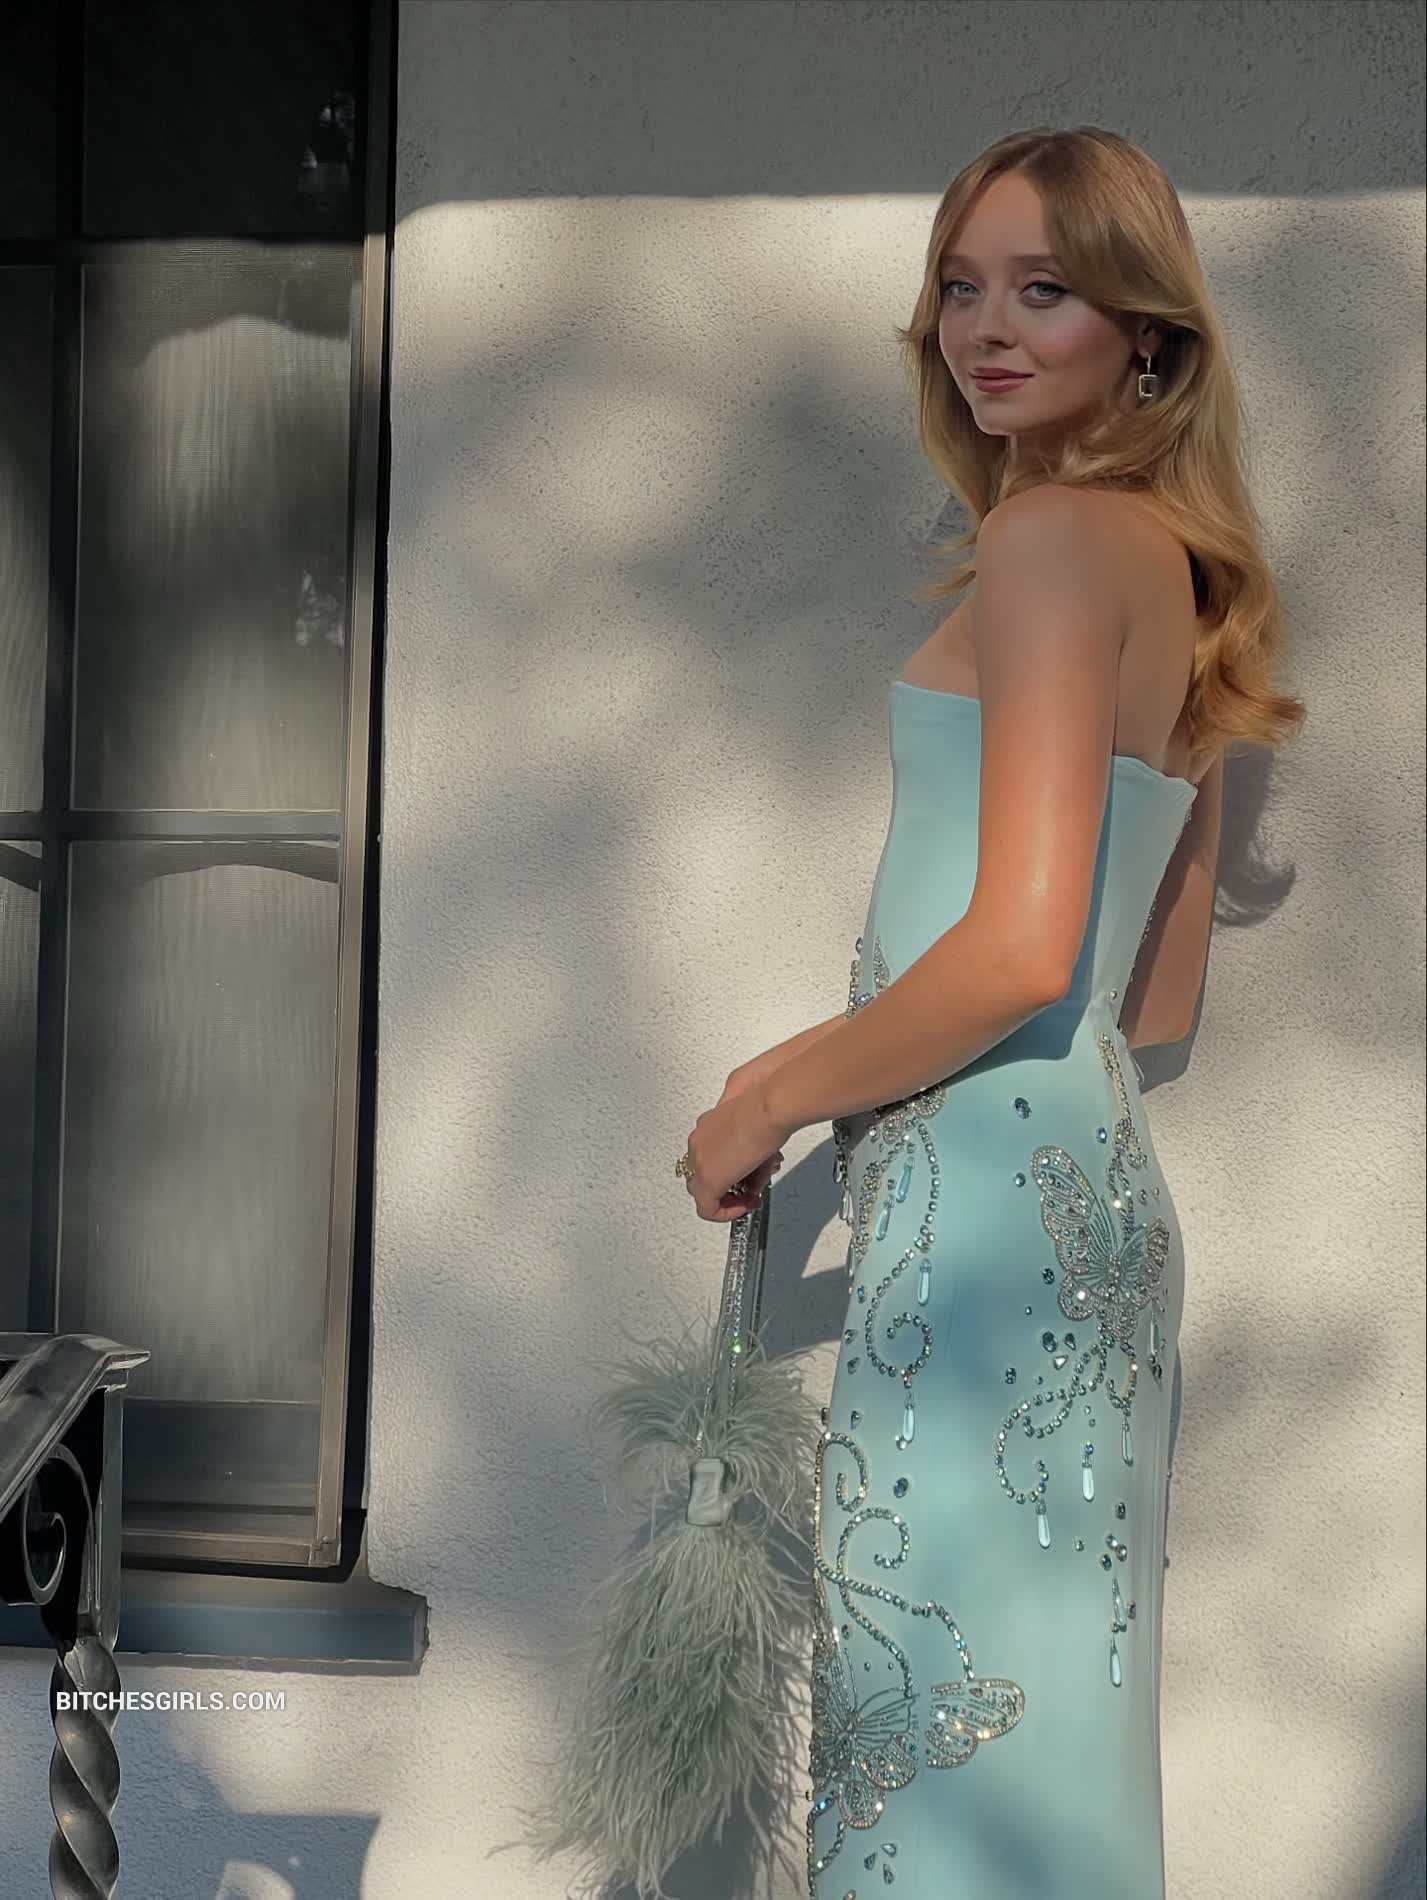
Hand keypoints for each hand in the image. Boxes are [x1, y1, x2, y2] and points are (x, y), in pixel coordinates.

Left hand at [680, 1080, 789, 1222]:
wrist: (770, 1109)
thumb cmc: (766, 1107)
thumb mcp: (754, 1129)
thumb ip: (748, 1147)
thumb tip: (755, 1169)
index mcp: (706, 1125)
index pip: (708, 1156)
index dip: (728, 1171)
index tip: (746, 1176)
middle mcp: (698, 1142)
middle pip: (704, 1174)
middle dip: (729, 1185)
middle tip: (749, 1189)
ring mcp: (699, 1161)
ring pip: (704, 1191)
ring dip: (728, 1198)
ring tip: (751, 1197)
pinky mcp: (708, 1180)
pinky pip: (708, 1209)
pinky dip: (726, 1213)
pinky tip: (745, 1206)